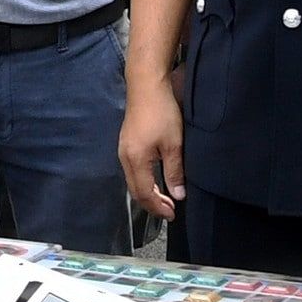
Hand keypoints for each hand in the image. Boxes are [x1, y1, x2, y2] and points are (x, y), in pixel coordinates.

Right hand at [119, 76, 185, 219]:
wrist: (146, 85)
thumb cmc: (162, 113)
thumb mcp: (174, 144)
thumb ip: (174, 171)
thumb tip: (178, 195)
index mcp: (136, 160)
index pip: (145, 193)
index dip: (158, 207)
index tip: (173, 215)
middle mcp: (125, 158)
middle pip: (135, 190)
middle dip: (152, 204)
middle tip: (170, 211)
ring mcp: (123, 150)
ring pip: (133, 181)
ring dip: (148, 193)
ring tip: (164, 199)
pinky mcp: (126, 144)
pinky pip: (132, 171)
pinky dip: (144, 181)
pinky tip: (155, 180)